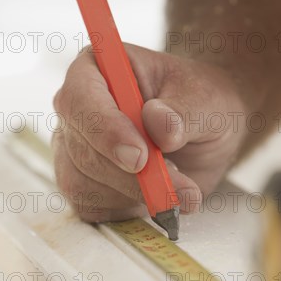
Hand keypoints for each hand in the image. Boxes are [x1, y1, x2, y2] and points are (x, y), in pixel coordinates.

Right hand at [52, 43, 246, 220]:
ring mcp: (74, 151)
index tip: (140, 157)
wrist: (203, 136)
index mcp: (96, 70)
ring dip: (137, 195)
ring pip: (85, 184)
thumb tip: (159, 124)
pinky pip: (93, 207)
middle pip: (82, 150)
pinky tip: (160, 197)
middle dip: (132, 176)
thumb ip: (184, 111)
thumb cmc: (199, 105)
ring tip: (181, 186)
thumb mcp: (206, 100)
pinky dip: (130, 210)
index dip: (106, 130)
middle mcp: (77, 111)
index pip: (80, 99)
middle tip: (180, 187)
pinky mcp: (84, 186)